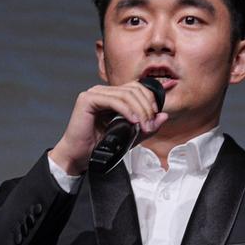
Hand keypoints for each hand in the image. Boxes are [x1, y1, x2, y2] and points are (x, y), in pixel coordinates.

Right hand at [49, 81, 168, 174]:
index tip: (157, 116)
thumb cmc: (100, 146)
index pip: (136, 88)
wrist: (80, 156)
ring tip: (144, 125)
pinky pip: (113, 100)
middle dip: (146, 106)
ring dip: (139, 110)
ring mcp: (94, 93)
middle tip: (150, 124)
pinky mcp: (88, 100)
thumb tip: (164, 115)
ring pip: (125, 94)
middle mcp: (103, 91)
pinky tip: (133, 121)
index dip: (151, 98)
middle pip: (133, 89)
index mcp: (112, 96)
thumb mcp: (131, 136)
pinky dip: (127, 110)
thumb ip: (147, 126)